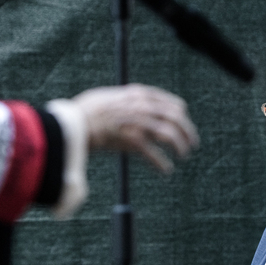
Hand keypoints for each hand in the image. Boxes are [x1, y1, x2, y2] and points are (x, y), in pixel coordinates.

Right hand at [73, 84, 198, 171]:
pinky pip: (154, 154)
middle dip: (188, 131)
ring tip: (183, 155)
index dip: (182, 116)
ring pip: (170, 134)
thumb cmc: (87, 111)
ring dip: (180, 146)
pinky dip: (162, 164)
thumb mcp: (113, 96)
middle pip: (176, 118)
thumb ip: (129, 100)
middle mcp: (142, 106)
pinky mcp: (131, 140)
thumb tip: (137, 106)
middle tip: (192, 143)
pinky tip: (166, 170)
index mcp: (139, 94)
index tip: (184, 124)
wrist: (73, 122)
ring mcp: (138, 123)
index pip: (172, 103)